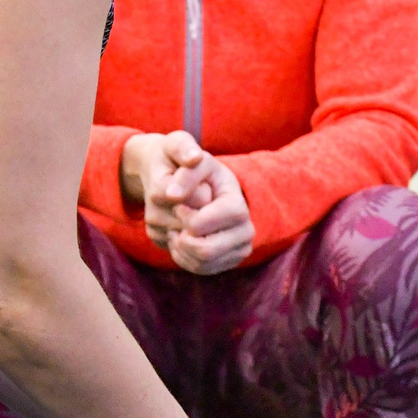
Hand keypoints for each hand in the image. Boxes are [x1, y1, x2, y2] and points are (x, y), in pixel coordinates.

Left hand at [121, 131, 254, 274]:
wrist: (187, 180)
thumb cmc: (181, 161)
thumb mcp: (178, 147)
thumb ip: (180, 155)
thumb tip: (172, 193)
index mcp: (237, 202)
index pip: (208, 223)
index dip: (187, 218)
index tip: (176, 205)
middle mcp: (245, 228)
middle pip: (207, 251)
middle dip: (182, 239)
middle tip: (174, 222)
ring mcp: (238, 247)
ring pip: (201, 264)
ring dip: (179, 248)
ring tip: (175, 228)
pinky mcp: (227, 261)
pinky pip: (199, 270)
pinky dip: (182, 257)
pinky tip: (179, 239)